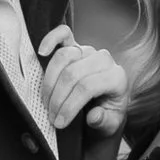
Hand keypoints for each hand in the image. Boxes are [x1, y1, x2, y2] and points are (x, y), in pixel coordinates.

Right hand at [37, 25, 129, 147]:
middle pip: (72, 74)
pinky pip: (64, 34)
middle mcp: (104, 60)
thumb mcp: (110, 125)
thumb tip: (94, 116)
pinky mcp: (76, 45)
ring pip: (64, 57)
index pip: (87, 87)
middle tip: (51, 116)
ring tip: (46, 101)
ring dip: (50, 81)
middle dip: (58, 98)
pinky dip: (51, 39)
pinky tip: (42, 52)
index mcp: (117, 78)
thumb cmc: (107, 115)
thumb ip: (104, 122)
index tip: (59, 122)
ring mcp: (89, 50)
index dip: (69, 106)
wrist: (105, 105)